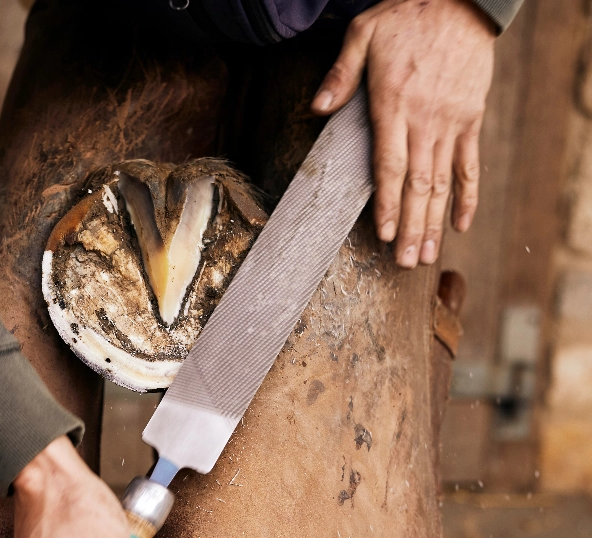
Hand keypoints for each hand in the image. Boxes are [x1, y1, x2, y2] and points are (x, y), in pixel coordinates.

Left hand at [312, 0, 495, 267]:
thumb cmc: (406, 16)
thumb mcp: (364, 34)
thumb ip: (340, 74)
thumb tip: (316, 107)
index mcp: (394, 105)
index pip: (390, 166)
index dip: (386, 203)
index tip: (383, 234)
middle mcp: (425, 120)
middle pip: (417, 184)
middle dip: (410, 227)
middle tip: (404, 262)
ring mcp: (452, 122)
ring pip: (443, 182)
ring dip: (433, 222)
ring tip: (426, 256)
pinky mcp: (471, 119)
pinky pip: (470, 165)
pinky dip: (467, 196)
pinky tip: (459, 225)